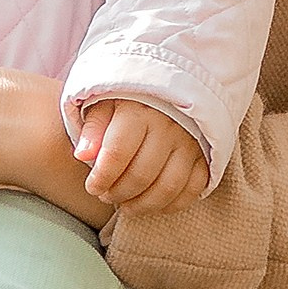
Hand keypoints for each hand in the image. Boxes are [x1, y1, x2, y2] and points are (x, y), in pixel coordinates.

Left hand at [74, 100, 208, 212]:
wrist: (173, 84)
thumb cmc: (131, 99)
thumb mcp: (104, 103)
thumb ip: (93, 129)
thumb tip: (82, 155)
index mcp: (138, 111)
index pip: (116, 154)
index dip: (101, 178)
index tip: (92, 187)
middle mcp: (168, 126)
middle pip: (141, 175)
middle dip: (118, 194)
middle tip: (107, 196)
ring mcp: (190, 142)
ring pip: (168, 187)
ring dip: (143, 204)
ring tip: (126, 205)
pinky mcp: (205, 154)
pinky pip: (193, 188)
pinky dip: (172, 203)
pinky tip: (154, 204)